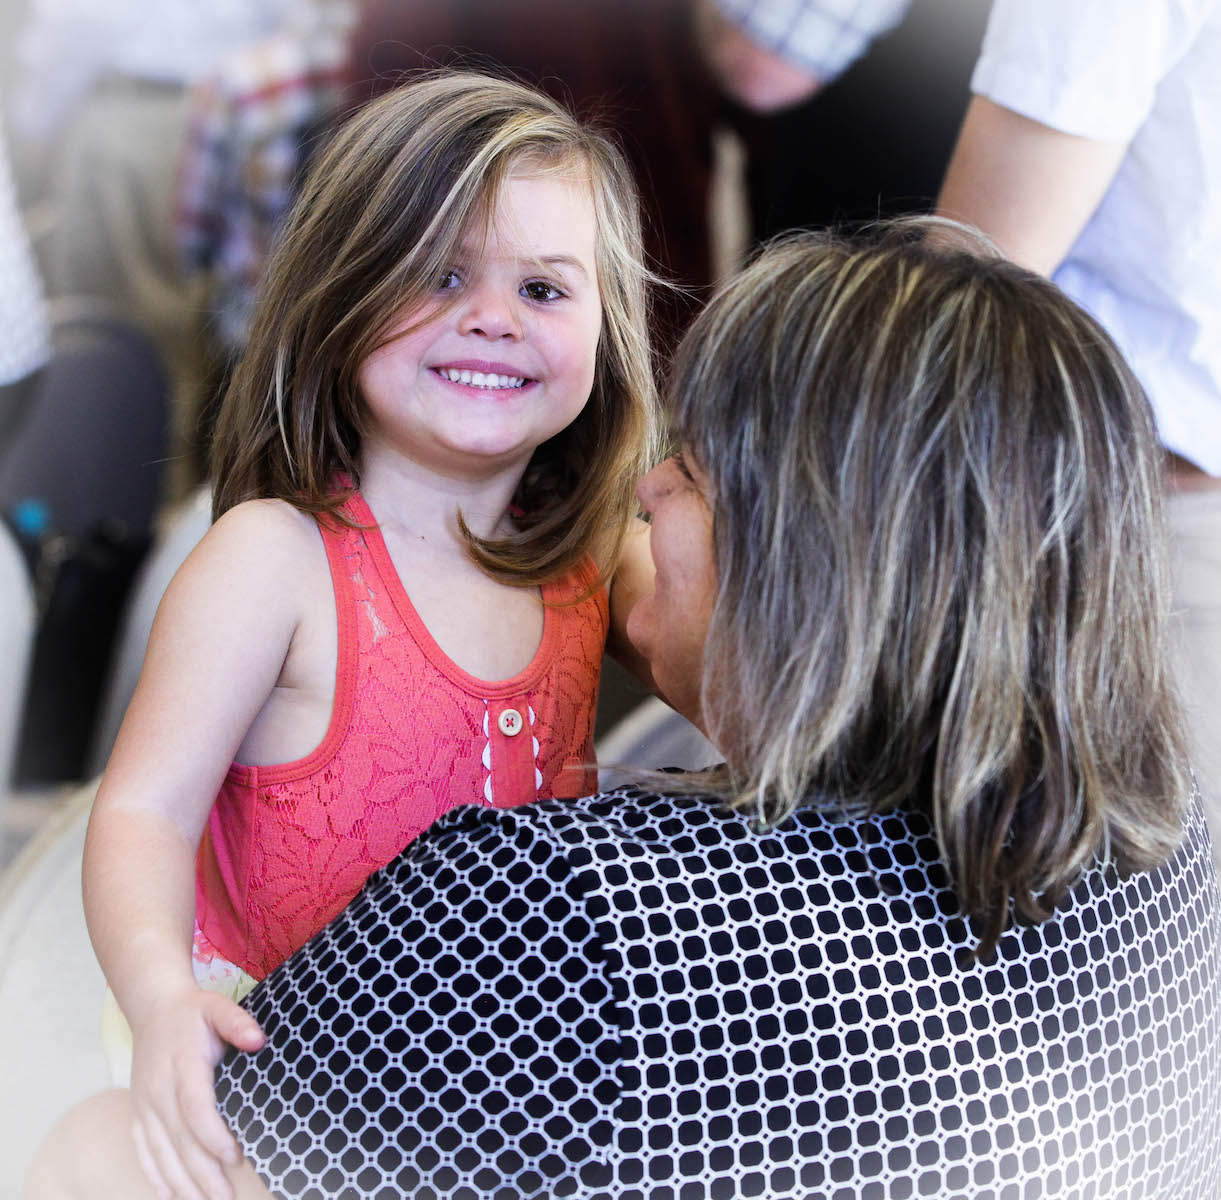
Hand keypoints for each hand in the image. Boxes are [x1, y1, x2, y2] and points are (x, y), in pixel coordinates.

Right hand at [128, 987, 264, 1199]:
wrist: (152, 1009)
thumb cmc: (193, 1012)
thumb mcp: (217, 1006)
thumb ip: (238, 1022)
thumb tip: (259, 1041)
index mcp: (182, 1066)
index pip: (194, 1109)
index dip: (212, 1136)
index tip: (235, 1157)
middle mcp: (159, 1091)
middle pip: (179, 1141)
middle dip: (202, 1176)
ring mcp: (145, 1106)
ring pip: (161, 1154)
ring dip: (182, 1185)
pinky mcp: (139, 1114)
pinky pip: (144, 1152)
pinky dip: (157, 1177)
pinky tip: (170, 1198)